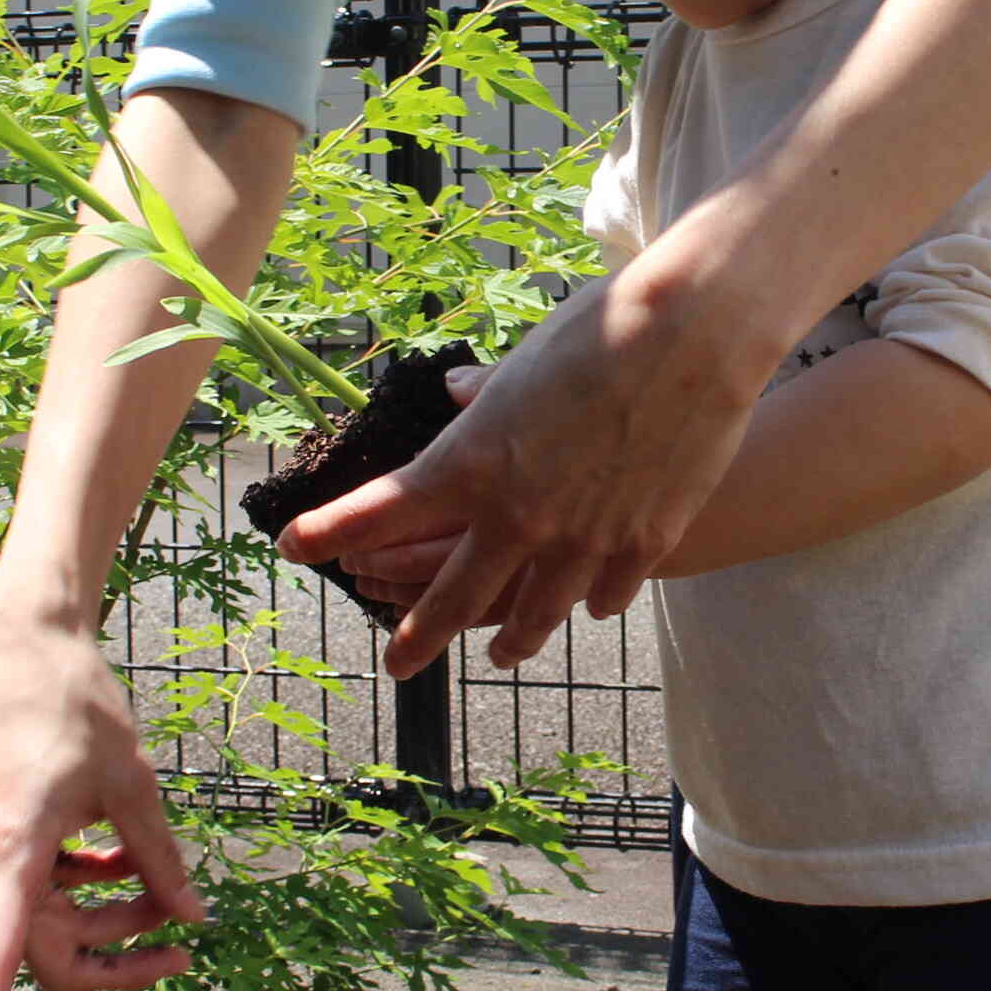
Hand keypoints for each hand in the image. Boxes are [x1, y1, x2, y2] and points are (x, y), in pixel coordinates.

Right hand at [0, 616, 207, 990]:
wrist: (30, 648)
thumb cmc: (77, 708)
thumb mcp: (135, 785)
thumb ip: (161, 859)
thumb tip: (195, 919)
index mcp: (16, 853)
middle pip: (52, 952)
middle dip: (118, 956)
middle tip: (184, 942)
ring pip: (57, 922)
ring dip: (114, 915)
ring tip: (167, 885)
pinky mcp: (7, 842)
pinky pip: (51, 891)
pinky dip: (93, 885)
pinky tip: (129, 857)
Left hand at [282, 269, 768, 676]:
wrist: (694, 333)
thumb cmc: (603, 327)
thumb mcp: (526, 357)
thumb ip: (487, 394)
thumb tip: (458, 394)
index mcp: (471, 462)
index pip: (379, 511)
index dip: (329, 531)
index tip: (295, 547)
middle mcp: (516, 514)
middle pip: (450, 597)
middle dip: (415, 636)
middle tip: (396, 663)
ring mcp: (582, 538)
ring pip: (534, 615)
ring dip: (513, 638)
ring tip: (501, 654)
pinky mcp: (643, 543)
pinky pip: (606, 595)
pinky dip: (593, 602)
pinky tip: (590, 607)